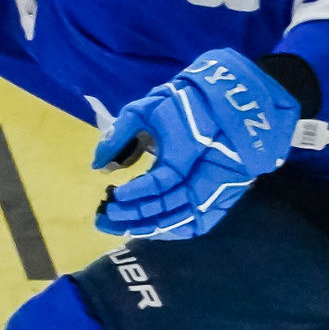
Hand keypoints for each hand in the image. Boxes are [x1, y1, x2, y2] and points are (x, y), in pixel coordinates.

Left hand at [94, 48, 299, 239]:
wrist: (230, 100)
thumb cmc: (184, 101)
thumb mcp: (146, 109)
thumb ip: (120, 136)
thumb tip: (98, 166)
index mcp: (188, 151)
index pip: (162, 182)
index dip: (136, 192)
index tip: (112, 194)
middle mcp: (208, 174)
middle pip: (172, 208)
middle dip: (136, 218)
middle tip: (104, 218)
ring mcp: (221, 187)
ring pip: (187, 221)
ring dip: (153, 228)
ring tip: (120, 227)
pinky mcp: (227, 193)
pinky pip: (203, 221)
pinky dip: (176, 229)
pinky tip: (152, 229)